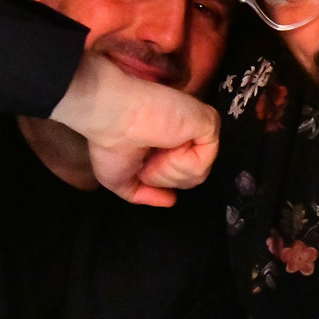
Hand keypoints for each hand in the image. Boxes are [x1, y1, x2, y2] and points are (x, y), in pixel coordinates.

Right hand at [51, 53, 220, 204]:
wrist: (111, 117)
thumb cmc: (109, 142)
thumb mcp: (119, 179)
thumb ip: (145, 193)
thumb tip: (171, 201)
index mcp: (169, 142)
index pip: (181, 175)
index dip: (159, 178)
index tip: (141, 161)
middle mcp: (187, 134)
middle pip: (191, 178)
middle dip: (164, 177)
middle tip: (146, 155)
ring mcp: (199, 127)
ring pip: (198, 173)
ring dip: (169, 171)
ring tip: (153, 148)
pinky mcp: (209, 123)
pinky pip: (203, 164)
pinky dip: (181, 164)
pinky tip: (166, 144)